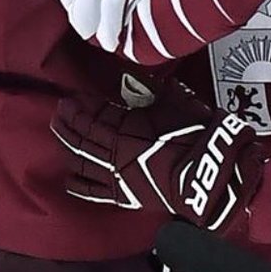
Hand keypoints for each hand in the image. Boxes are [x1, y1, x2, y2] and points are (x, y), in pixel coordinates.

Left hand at [52, 81, 263, 231]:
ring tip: (60, 136)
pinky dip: (78, 183)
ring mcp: (116, 175)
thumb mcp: (175, 100)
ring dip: (68, 146)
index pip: (92, 114)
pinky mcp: (124, 195)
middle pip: (82, 135)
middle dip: (68, 123)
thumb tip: (132, 76)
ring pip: (81, 160)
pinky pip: (93, 191)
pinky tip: (69, 177)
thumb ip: (149, 88)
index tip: (73, 97)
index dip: (80, 105)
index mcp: (123, 126)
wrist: (211, 172)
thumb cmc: (195, 132)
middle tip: (59, 112)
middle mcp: (113, 150)